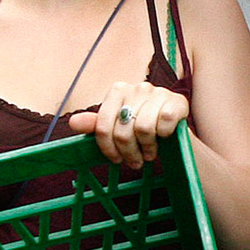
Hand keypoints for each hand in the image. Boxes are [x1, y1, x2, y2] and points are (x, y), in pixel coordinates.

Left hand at [67, 80, 188, 169]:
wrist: (175, 126)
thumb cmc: (142, 126)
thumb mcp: (117, 126)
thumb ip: (96, 124)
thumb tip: (73, 122)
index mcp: (118, 90)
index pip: (103, 126)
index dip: (108, 148)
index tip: (116, 160)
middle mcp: (137, 87)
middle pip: (123, 131)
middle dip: (128, 152)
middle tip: (135, 162)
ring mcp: (158, 92)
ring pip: (144, 130)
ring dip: (147, 148)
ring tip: (149, 153)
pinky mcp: (177, 101)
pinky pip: (164, 124)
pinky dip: (164, 136)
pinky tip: (164, 138)